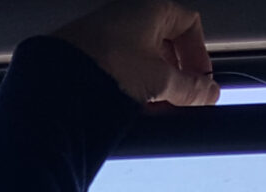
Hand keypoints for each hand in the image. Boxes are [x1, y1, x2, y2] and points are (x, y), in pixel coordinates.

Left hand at [53, 0, 221, 108]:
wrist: (58, 80)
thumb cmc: (106, 64)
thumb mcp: (159, 80)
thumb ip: (189, 88)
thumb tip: (207, 93)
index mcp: (151, 9)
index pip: (189, 24)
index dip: (199, 53)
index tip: (200, 79)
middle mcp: (128, 16)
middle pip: (165, 43)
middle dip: (176, 74)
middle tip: (181, 97)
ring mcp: (107, 34)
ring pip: (142, 58)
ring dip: (155, 84)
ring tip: (156, 107)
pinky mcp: (90, 54)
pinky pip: (121, 68)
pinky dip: (133, 86)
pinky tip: (133, 107)